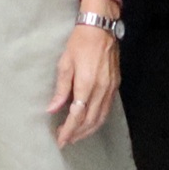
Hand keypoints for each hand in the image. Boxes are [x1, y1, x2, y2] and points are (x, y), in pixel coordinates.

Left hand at [47, 0, 122, 146]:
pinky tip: (89, 122)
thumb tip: (53, 109)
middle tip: (65, 140)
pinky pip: (107, 109)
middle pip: (90, 121)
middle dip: (77, 133)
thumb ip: (61, 88)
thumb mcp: (65, 63)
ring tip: (76, 136)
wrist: (101, 29)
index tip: (60, 140)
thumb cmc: (80, 43)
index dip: (68, 130)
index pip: (77, 115)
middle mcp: (101, 90)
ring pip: (100, 118)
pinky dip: (97, 120)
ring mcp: (110, 89)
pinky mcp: (115, 86)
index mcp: (86, 84)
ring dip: (88, 130)